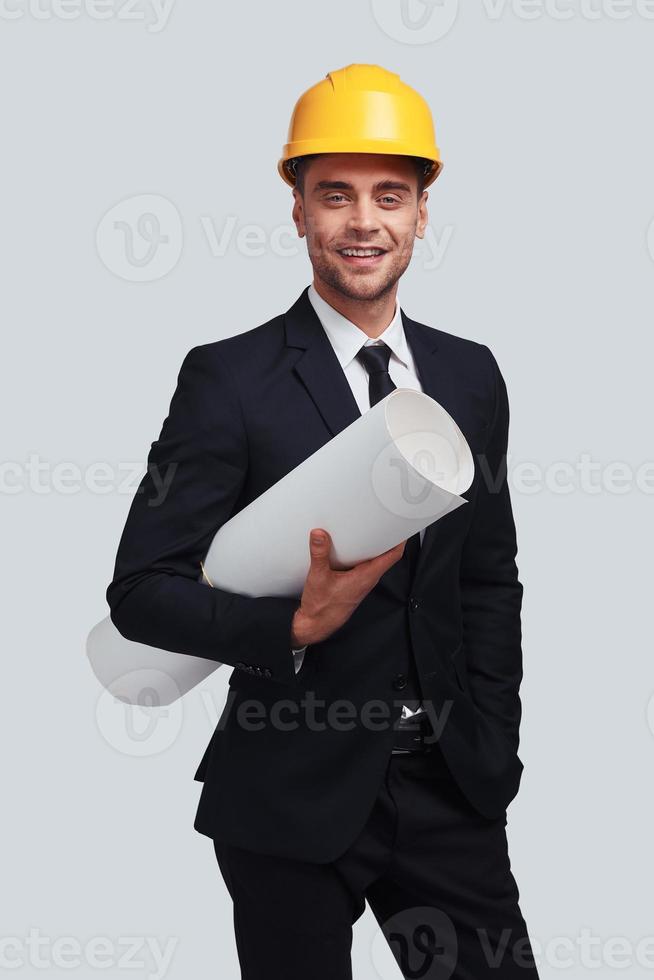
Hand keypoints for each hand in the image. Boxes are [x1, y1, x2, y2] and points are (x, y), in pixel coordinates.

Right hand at [290, 529, 405, 646]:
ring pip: (375, 560)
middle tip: (383, 519)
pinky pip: (364, 565)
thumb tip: (319, 534)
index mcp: (366, 576)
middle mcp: (368, 579)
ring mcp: (362, 581)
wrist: (316, 625)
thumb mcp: (318, 577)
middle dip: (386, 537)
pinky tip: (351, 547)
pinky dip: (362, 554)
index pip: (393, 556)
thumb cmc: (322, 607)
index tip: (401, 525)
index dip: (400, 539)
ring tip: (368, 528)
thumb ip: (319, 554)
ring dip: (373, 545)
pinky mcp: (354, 583)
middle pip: (386, 555)